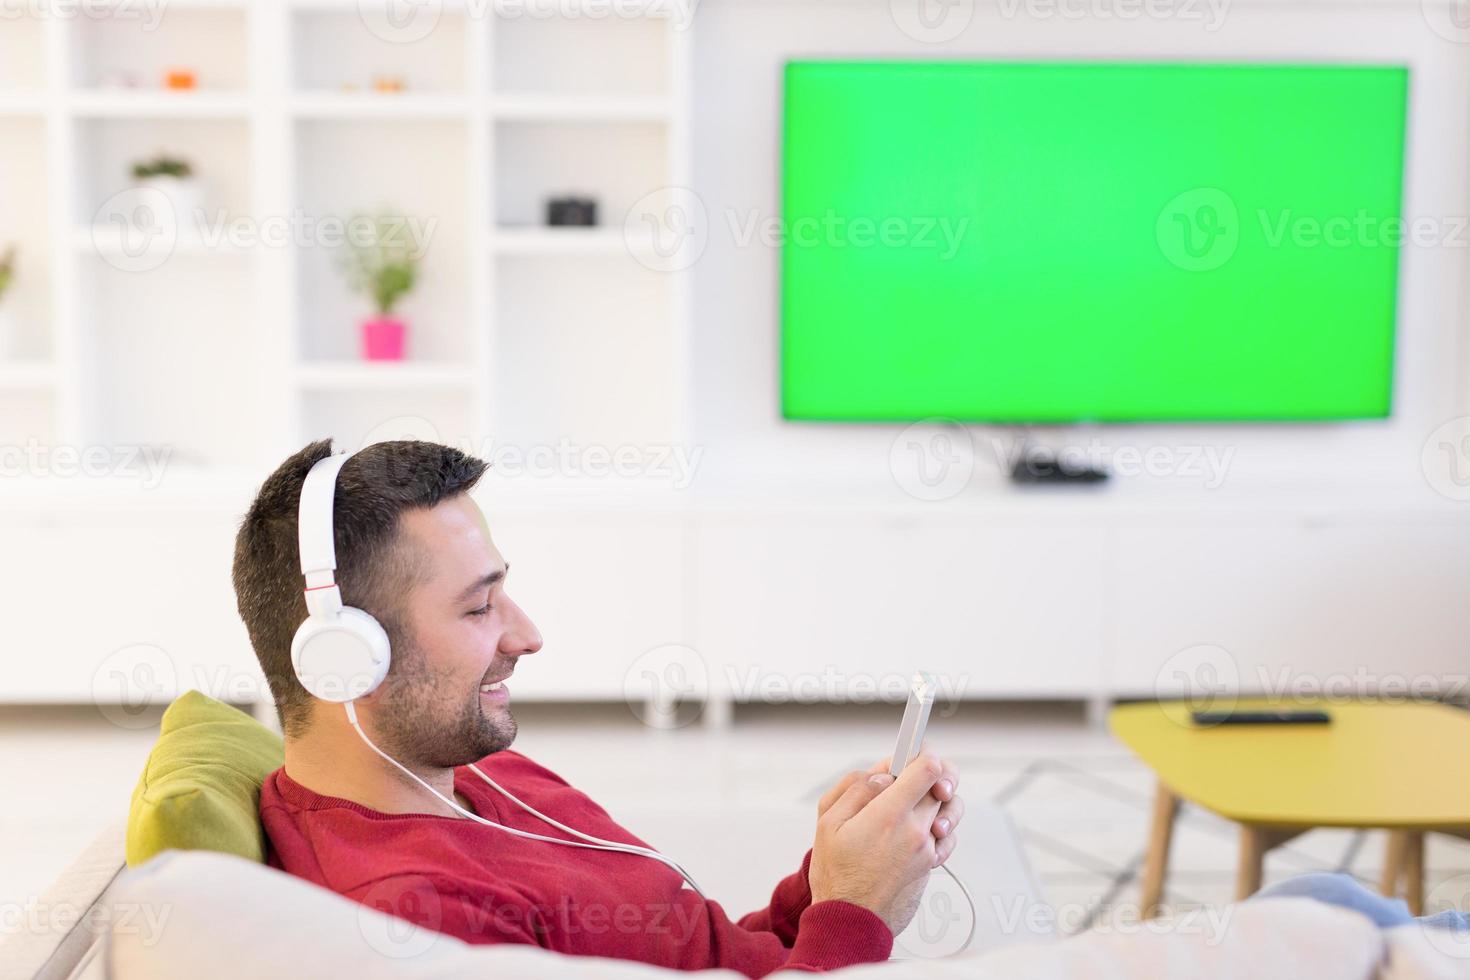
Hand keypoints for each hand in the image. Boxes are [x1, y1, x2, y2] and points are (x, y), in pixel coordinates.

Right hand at [808, 750, 961, 934]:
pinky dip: (940, 824)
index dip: (922, 750)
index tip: (913, 747)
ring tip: (916, 801)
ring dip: (938, 797)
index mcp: (890, 814)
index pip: (927, 767)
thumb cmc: (836, 873)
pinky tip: (923, 826)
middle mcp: (916, 829)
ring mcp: (927, 848)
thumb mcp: (828, 821)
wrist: (851, 920)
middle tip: (907, 775)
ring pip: (949, 807)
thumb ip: (857, 788)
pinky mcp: (931, 863)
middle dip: (927, 772)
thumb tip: (885, 773)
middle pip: (942, 783)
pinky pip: (947, 834)